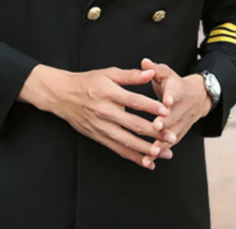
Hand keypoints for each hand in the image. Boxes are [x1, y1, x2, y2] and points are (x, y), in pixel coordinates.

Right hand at [19, 65, 169, 169]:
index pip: (134, 101)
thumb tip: (151, 73)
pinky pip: (117, 149)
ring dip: (147, 149)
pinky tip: (147, 162)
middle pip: (133, 124)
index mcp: (109, 93)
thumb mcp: (108, 74)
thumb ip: (131, 75)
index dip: (151, 107)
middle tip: (172, 137)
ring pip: (127, 141)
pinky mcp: (98, 137)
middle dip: (155, 133)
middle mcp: (105, 112)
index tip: (167, 112)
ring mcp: (101, 127)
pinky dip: (133, 157)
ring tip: (164, 153)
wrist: (62, 95)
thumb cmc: (87, 83)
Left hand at [140, 59, 211, 160]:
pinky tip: (148, 161)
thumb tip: (144, 62)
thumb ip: (154, 69)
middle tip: (155, 127)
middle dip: (165, 123)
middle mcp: (182, 108)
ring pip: (172, 134)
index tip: (167, 101)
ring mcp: (182, 123)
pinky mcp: (179, 133)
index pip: (175, 93)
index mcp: (178, 90)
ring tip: (150, 152)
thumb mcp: (166, 73)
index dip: (171, 97)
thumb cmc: (175, 83)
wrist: (198, 97)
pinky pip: (169, 144)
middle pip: (174, 116)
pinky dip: (160, 153)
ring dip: (161, 143)